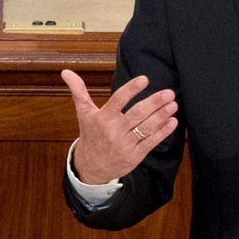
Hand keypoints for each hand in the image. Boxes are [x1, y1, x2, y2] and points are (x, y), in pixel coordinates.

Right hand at [61, 70, 178, 184]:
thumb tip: (66, 72)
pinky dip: (163, 132)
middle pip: (136, 114)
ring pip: (146, 128)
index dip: (131, 89)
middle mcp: (114, 131)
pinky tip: (172, 121)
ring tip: (173, 104)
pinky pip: (151, 142)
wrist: (91, 167)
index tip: (145, 79)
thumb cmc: (90, 135)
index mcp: (102, 118)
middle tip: (169, 92)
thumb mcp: (83, 113)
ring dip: (161, 116)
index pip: (118, 100)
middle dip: (154, 103)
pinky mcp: (135, 156)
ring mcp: (125, 144)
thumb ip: (78, 91)